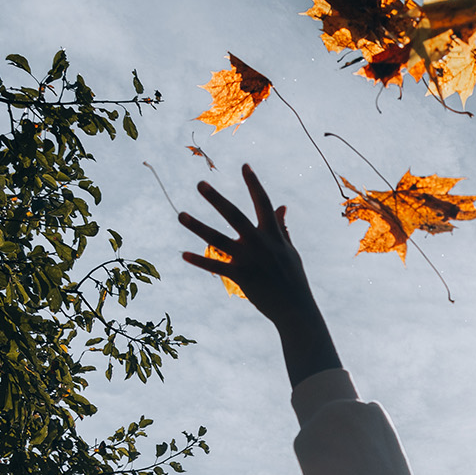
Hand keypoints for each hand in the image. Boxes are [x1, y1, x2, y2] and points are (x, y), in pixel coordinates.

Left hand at [178, 164, 339, 384]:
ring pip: (218, 238)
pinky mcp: (240, 276)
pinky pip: (216, 266)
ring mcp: (249, 259)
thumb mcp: (290, 251)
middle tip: (200, 183)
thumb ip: (282, 227)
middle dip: (216, 199)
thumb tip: (281, 206)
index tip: (244, 165)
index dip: (254, 184)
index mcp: (273, 235)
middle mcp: (260, 243)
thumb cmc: (293, 278)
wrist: (296, 308)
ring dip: (197, 226)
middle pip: (234, 215)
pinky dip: (200, 260)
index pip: (263, 203)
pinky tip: (184, 254)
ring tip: (180, 214)